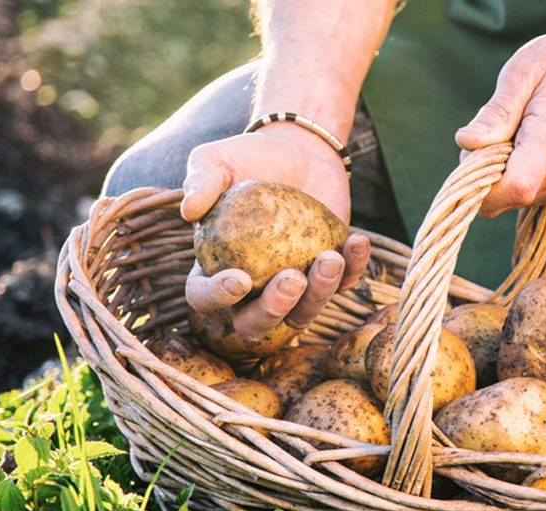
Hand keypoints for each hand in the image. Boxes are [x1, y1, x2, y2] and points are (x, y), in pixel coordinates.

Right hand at [181, 126, 370, 338]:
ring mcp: (293, 286)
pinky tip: (356, 241)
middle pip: (255, 324)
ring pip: (302, 314)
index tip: (240, 278)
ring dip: (319, 295)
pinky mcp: (329, 275)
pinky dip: (354, 268)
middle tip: (292, 278)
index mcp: (214, 268)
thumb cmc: (249, 157)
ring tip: (330, 258)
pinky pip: (344, 283)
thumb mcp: (216, 161)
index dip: (218, 297)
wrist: (299, 152)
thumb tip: (189, 211)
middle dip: (274, 311)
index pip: (204, 297)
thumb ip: (200, 181)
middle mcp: (252, 289)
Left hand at [455, 0, 545, 217]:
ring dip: (501, 172)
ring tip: (516, 132)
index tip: (471, 155)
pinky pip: (528, 195)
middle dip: (484, 172)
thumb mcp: (522, 71)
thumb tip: (467, 144)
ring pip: (513, 199)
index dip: (482, 184)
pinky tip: (529, 143)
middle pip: (506, 197)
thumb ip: (496, 112)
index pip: (515, 187)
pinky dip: (517, 174)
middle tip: (493, 131)